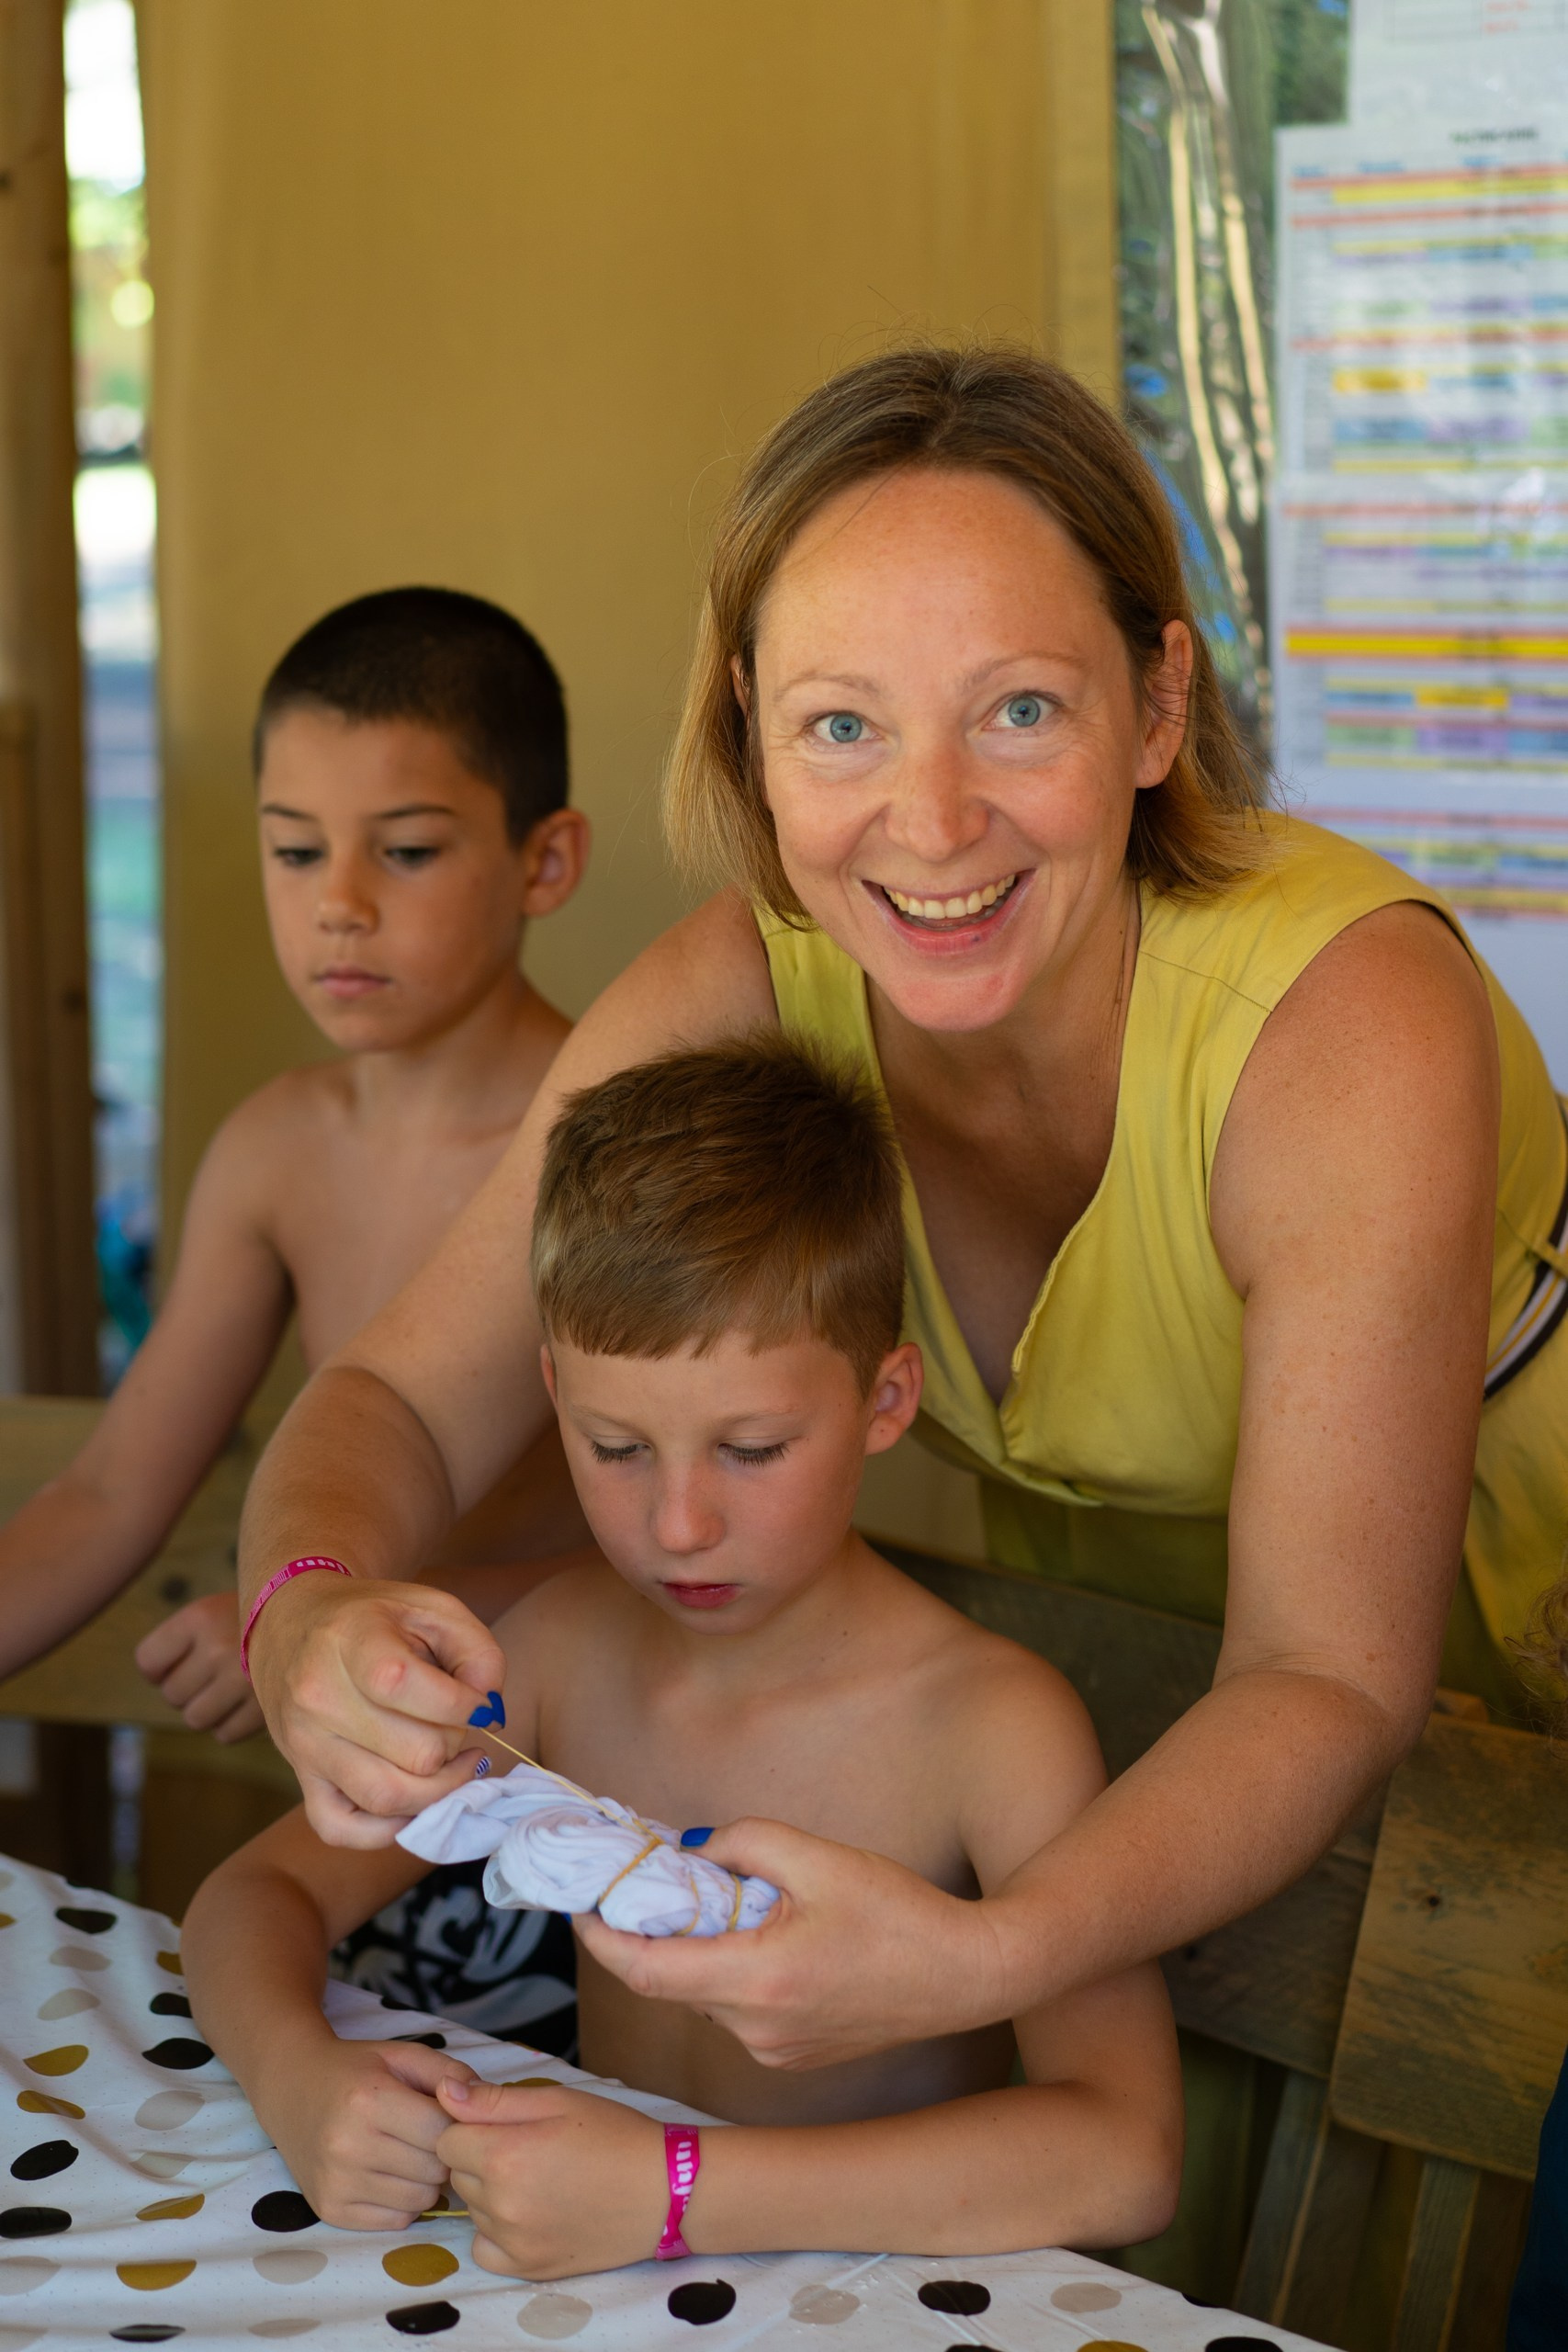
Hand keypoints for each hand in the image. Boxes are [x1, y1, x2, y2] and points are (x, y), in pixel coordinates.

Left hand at [135, 1592, 262, 1740]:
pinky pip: (225, 1734)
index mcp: (201, 1617)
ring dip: (207, 1710)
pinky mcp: (265, 1707)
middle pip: (172, 1694)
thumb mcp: (213, 1612)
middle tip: (211, 1674)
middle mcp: (219, 1646)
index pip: (148, 1661)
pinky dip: (230, 1724)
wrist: (315, 1615)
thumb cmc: (251, 1619)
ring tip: (228, 1690)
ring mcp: (243, 1679)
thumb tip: (155, 1682)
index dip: (157, 1669)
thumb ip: (178, 1644)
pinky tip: (245, 1703)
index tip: (175, 1663)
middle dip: (187, 1690)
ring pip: (196, 1718)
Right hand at [245, 1573, 504, 1847]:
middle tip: (456, 1726)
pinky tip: (414, 1797)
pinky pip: (342, 1830)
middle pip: (416, 1754)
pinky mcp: (301, 1779)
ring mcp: (305, 1746)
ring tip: (451, 1762)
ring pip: (388, 1798)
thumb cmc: (373, 1617)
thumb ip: (477, 1652)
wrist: (294, 1624)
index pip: (414, 1689)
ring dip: (437, 1788)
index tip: (476, 1700)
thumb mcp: (432, 1607)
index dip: (466, 1704)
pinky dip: (388, 1828)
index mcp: (352, 1642)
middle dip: (454, 1743)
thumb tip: (491, 1713)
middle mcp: (319, 1698)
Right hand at [262, 2037, 480, 2231]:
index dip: (455, 2127)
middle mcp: (348, 2146)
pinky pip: (394, 2221)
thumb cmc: (354, 2070)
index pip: (442, 2134)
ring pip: (419, 2200)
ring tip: (408, 2154)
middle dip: (441, 2155)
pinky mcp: (329, 2210)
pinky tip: (389, 2174)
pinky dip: (403, 2201)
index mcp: (369, 2101)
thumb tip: (486, 2101)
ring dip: (425, 2181)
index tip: (446, 2118)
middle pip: (434, 2171)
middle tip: (427, 2137)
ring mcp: (336, 2182)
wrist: (291, 2087)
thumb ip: (449, 2072)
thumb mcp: (402, 2055)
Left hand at [437, 2080, 666, 2278]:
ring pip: (472, 2209)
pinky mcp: (528, 2267)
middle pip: (458, 2174)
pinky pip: (484, 2248)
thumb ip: (493, 2100)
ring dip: (491, 2193)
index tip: (500, 2125)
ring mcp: (513, 2241)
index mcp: (504, 2154)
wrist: (664, 2190)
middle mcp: (501, 2203)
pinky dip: (496, 2232)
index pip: (446, 2139)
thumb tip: (443, 2094)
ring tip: (538, 2178)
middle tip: (527, 2148)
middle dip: (480, 2158)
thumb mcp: (557, 2100)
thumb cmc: (613, 2133)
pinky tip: (528, 2213)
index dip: (468, 2127)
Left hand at [575, 1818, 1012, 2068]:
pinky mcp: (793, 2055)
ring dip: (696, 1951)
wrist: (969, 1975)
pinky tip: (764, 1935)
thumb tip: (689, 1851)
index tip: (578, 1903)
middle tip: (645, 1881)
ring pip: (705, 1996)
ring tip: (722, 1900)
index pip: (645, 1969)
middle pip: (671, 1981)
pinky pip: (738, 2011)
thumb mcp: (818, 1856)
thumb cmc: (900, 1913)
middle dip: (652, 1932)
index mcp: (755, 1981)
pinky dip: (730, 1972)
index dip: (601, 1937)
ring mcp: (774, 2051)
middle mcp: (755, 2030)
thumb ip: (742, 1842)